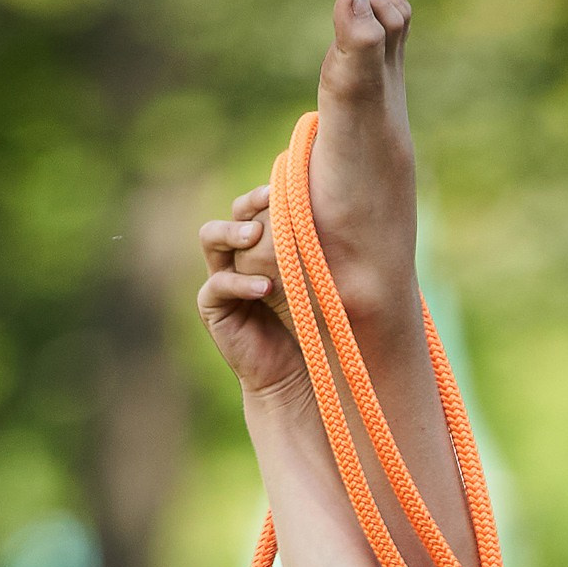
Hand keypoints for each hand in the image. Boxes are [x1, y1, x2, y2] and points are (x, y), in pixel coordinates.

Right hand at [197, 184, 307, 400]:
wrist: (297, 379)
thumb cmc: (318, 331)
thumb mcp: (324, 287)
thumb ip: (322, 255)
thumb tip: (355, 214)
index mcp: (263, 250)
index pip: (256, 209)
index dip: (266, 196)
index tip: (289, 187)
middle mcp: (239, 259)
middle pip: (232, 215)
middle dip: (247, 205)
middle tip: (268, 200)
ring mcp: (222, 280)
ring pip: (211, 238)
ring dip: (232, 232)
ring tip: (256, 235)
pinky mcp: (213, 307)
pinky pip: (218, 285)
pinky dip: (240, 283)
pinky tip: (265, 287)